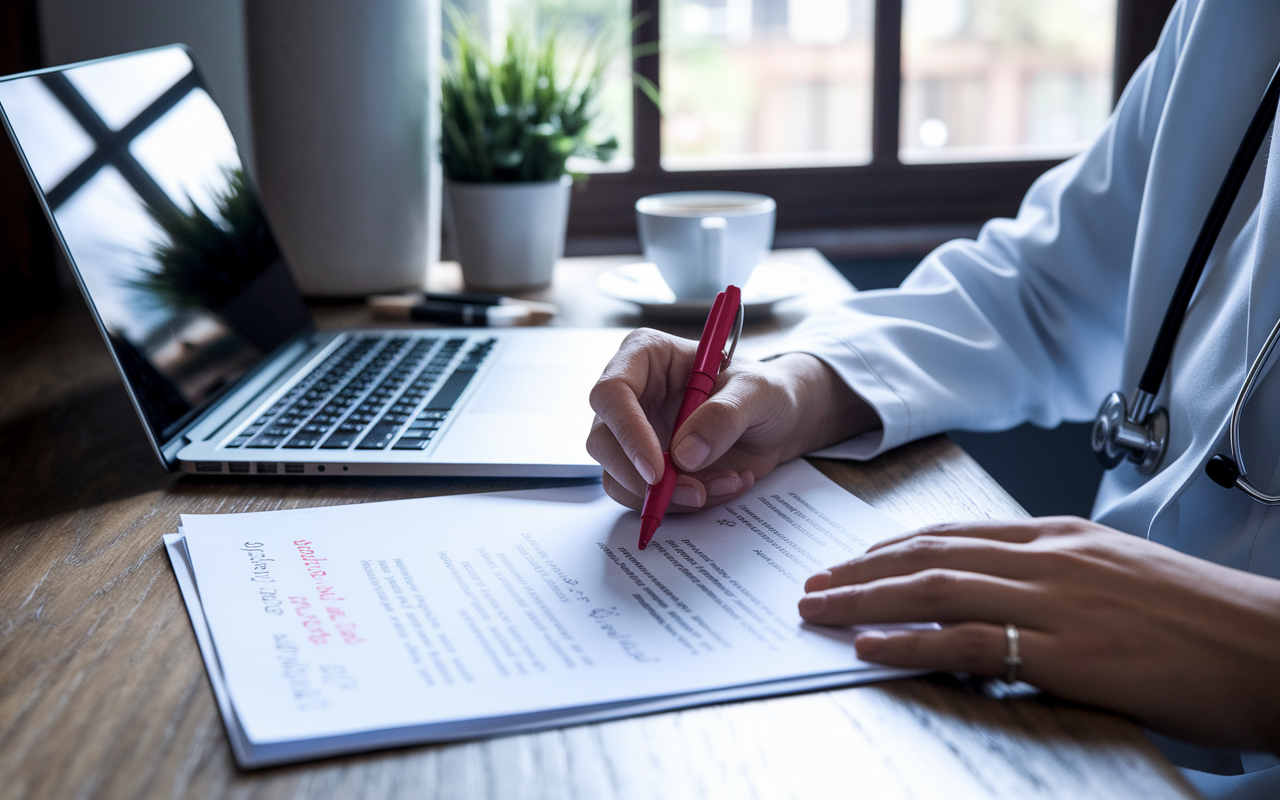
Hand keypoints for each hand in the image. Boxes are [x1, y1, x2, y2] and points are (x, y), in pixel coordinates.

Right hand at [586, 328, 876, 511]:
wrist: (778, 422)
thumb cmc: (765, 392)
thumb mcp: (758, 393)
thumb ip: (724, 416)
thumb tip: (684, 455)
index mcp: (646, 356)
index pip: (612, 393)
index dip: (628, 433)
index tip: (658, 470)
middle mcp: (631, 395)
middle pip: (602, 441)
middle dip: (645, 478)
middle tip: (694, 493)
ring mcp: (634, 434)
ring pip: (620, 477)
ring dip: (671, 496)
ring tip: (726, 482)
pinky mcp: (645, 467)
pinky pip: (644, 497)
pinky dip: (682, 504)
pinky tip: (722, 485)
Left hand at [797, 517, 1279, 752]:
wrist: (1273, 647)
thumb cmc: (1204, 622)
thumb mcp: (1121, 579)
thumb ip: (1058, 583)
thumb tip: (1004, 606)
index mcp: (1061, 537)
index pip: (954, 532)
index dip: (891, 546)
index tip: (851, 559)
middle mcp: (1049, 557)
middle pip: (929, 554)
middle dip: (860, 570)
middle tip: (812, 584)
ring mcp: (1056, 599)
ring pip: (934, 588)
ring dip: (864, 600)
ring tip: (818, 610)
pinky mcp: (1067, 650)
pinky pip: (969, 640)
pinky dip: (911, 641)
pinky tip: (870, 647)